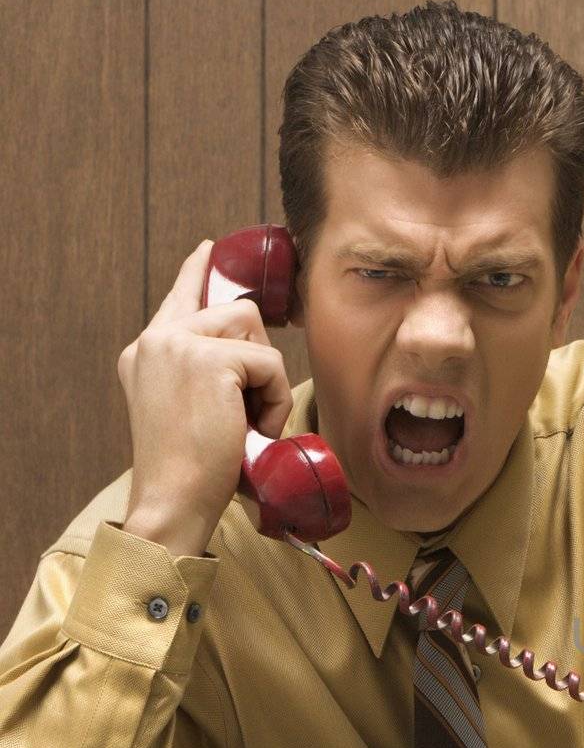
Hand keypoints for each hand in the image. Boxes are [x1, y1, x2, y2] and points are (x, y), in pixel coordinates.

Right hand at [118, 239, 293, 556]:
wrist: (173, 499)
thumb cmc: (191, 471)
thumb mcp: (188, 410)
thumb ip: (203, 374)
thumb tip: (247, 355)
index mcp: (145, 352)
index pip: (179, 297)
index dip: (198, 273)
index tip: (210, 249)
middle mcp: (155, 340)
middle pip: (238, 313)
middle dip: (260, 360)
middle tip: (247, 410)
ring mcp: (177, 343)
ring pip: (256, 333)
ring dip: (267, 381)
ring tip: (245, 422)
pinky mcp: (206, 357)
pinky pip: (270, 363)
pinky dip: (273, 399)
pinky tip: (251, 428)